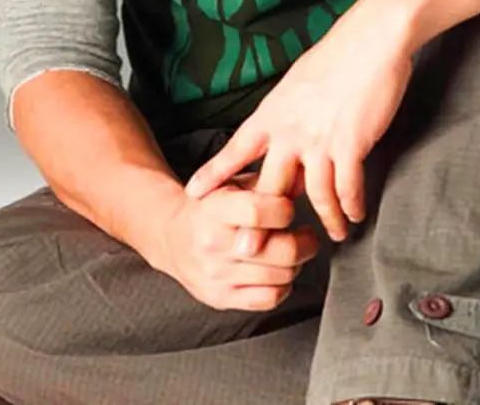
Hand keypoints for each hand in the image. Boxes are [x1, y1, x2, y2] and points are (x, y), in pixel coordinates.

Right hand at [159, 170, 321, 311]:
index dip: (284, 209)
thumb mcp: (229, 181)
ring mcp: (217, 275)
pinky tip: (277, 271)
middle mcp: (213, 245)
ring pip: (281, 276)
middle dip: (305, 242)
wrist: (171, 237)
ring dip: (296, 264)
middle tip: (308, 235)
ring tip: (291, 251)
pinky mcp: (221, 298)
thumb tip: (300, 181)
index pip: (258, 211)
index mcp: (214, 210)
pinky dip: (283, 286)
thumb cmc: (209, 206)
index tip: (288, 208)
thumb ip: (264, 182)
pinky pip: (270, 298)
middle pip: (280, 251)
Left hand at [183, 0, 413, 244]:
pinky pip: (347, 189)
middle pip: (271, 188)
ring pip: (315, 197)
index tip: (192, 193)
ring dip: (326, 220)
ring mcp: (319, 140)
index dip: (214, 173)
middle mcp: (289, 131)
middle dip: (263, 222)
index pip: (236, 149)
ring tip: (334, 235)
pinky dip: (351, 206)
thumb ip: (287, 115)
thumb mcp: (297, 84)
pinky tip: (355, 215)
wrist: (370, 41)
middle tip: (255, 250)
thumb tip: (284, 136)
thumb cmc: (337, 57)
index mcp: (273, 113)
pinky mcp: (350, 145)